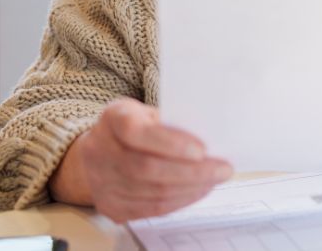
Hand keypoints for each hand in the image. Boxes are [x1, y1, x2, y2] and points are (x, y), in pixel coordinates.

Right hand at [49, 98, 232, 221]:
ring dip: (190, 189)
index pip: (136, 132)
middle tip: (222, 169)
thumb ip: (172, 122)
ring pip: (152, 193)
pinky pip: (150, 209)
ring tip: (214, 180)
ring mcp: (100, 181)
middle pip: (147, 168)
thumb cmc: (135, 126)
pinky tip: (197, 190)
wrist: (100, 150)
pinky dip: (179, 201)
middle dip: (191, 172)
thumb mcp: (149, 112)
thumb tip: (211, 138)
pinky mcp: (110, 205)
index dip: (170, 143)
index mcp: (112, 118)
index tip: (202, 150)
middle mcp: (99, 150)